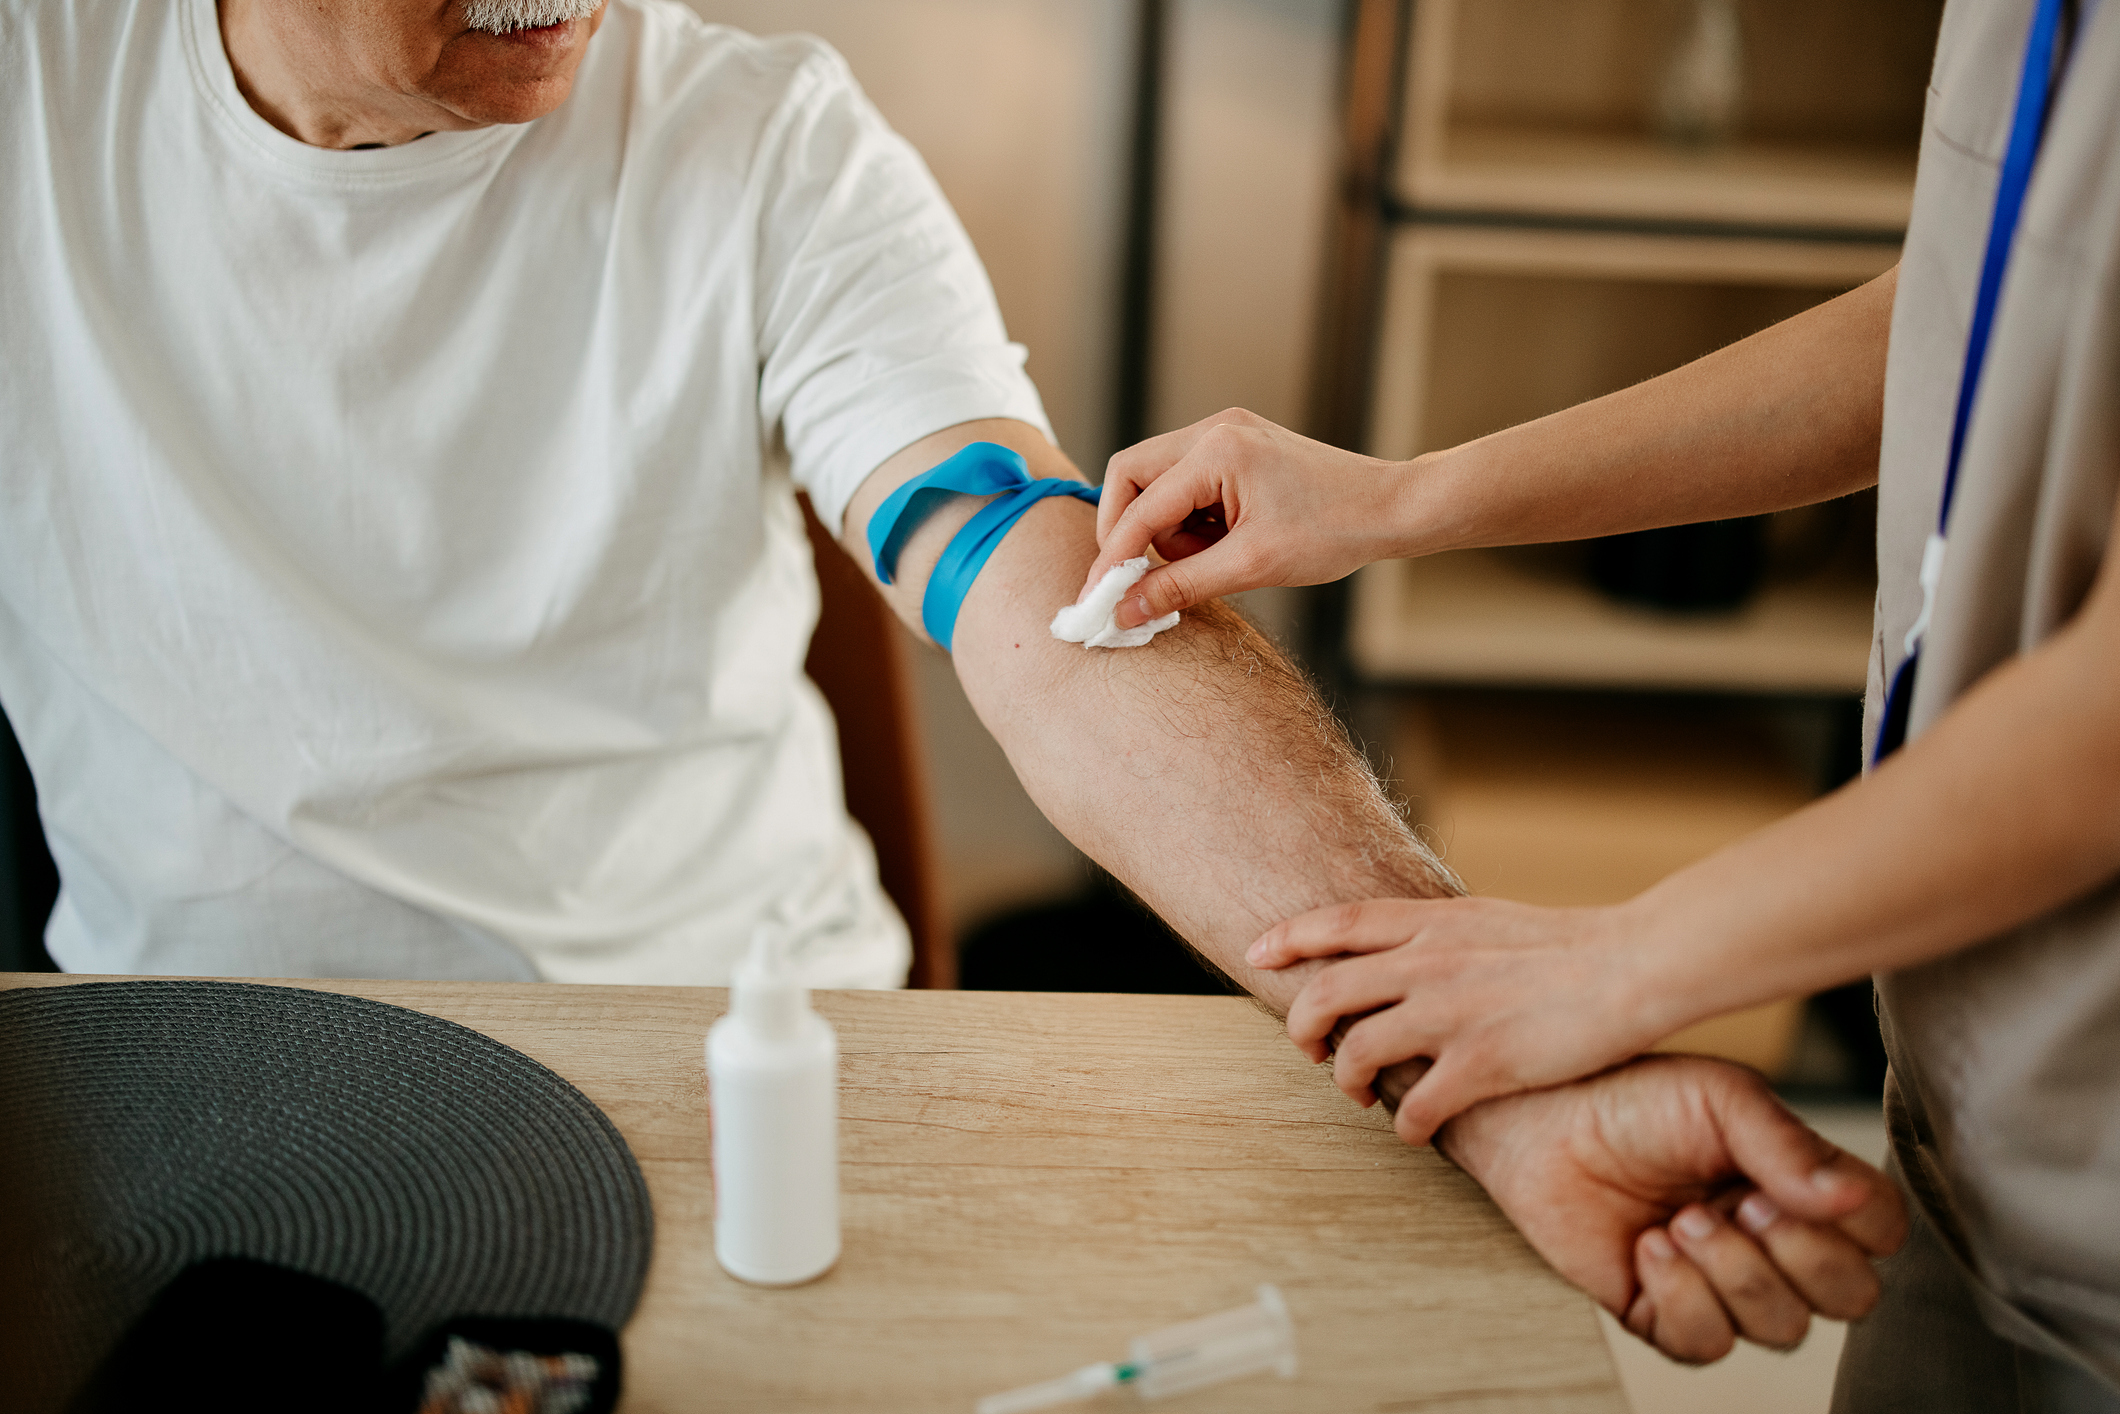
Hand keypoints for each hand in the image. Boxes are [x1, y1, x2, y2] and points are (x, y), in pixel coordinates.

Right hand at [1085, 408, 1415, 628]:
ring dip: (1168, 529)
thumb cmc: (1334, 532)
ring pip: (1157, 482)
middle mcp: (1214, 429)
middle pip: (1131, 476)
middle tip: (1141, 577)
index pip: (1139, 508)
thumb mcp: (1251, 566)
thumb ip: (1180, 586)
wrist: (1391, 509)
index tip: (1097, 600)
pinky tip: (1227, 542)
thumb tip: (1126, 611)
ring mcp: (1226, 434)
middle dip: (1129, 532)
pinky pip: (1187, 483)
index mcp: (1217, 450)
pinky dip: (1192, 519)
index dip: (1113, 559)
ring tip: (1215, 558)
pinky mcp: (1237, 448)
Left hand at [1250, 896, 1669, 1144]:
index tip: (1258, 955)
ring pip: (1356, 1054)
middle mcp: (1428, 963)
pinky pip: (1415, 1107)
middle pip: (1326, 994)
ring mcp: (1450, 1013)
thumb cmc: (1569, 945)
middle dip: (1303, 1028)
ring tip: (1361, 1096)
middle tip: (1314, 1051)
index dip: (1289, 938)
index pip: (1337, 923)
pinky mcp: (1482, 1063)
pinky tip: (1415, 1132)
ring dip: (1346, 1082)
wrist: (1632, 964)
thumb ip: (1440, 934)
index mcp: (1432, 922)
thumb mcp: (1488, 918)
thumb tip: (1404, 950)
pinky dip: (1405, 1127)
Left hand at [1437, 1055, 1907, 1363]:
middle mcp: (1770, 1238)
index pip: (1881, 1231)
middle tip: (1739, 1206)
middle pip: (1851, 1298)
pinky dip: (1683, 1298)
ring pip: (1783, 1328)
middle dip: (1801, 1258)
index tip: (1784, 1185)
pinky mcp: (1663, 1312)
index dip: (1856, 1224)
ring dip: (1734, 1274)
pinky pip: (1707, 1344)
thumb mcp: (1719, 1098)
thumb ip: (1788, 1147)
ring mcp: (1720, 1281)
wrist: (1536, 1121)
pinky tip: (1649, 1249)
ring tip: (1680, 1220)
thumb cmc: (1628, 1096)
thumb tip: (1851, 1200)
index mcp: (1797, 1182)